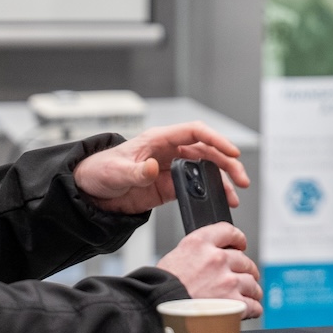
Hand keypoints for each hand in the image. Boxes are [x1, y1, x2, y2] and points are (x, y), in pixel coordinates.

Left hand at [73, 121, 250, 215]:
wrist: (91, 191)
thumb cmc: (101, 171)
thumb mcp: (117, 171)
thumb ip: (137, 172)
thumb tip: (153, 169)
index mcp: (159, 140)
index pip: (195, 132)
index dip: (216, 139)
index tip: (231, 152)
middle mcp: (169, 151)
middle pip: (207, 151)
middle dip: (227, 163)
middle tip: (241, 178)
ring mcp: (171, 168)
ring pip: (205, 169)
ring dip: (222, 180)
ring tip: (235, 195)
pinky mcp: (169, 186)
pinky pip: (196, 187)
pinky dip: (210, 193)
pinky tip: (220, 200)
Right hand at [157, 223, 262, 318]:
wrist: (158, 309)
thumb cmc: (162, 288)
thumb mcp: (176, 256)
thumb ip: (197, 253)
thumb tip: (212, 256)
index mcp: (200, 243)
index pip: (229, 231)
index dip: (238, 239)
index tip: (240, 245)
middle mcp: (216, 259)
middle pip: (244, 260)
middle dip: (245, 270)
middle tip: (243, 277)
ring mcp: (227, 281)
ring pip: (251, 282)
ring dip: (252, 289)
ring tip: (249, 295)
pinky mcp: (233, 302)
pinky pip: (252, 304)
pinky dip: (253, 308)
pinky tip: (250, 309)